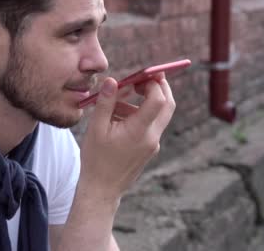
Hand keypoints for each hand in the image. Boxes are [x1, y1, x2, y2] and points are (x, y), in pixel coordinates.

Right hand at [79, 73, 175, 200]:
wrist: (102, 189)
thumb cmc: (96, 160)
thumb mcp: (96, 128)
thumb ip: (105, 102)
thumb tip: (111, 80)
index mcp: (139, 131)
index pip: (158, 100)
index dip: (153, 83)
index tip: (141, 74)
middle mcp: (151, 137)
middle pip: (167, 105)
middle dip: (159, 87)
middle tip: (144, 77)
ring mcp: (152, 144)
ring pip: (158, 114)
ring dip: (144, 101)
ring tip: (117, 101)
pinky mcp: (148, 149)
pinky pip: (149, 125)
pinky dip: (139, 114)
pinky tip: (117, 117)